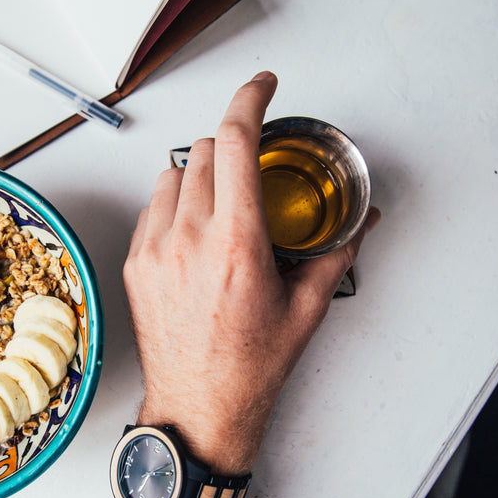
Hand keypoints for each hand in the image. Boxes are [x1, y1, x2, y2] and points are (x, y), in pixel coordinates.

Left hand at [122, 72, 379, 497]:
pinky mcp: (136, 265)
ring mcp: (155, 251)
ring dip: (200, 174)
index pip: (235, 142)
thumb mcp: (307, 309)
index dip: (251, 100)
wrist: (198, 410)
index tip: (263, 88)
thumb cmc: (249, 369)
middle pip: (203, 150)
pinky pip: (152, 207)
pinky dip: (175, 203)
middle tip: (252, 171)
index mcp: (236, 244)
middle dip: (232, 147)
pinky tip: (194, 233)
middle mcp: (189, 240)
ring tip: (221, 206)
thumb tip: (361, 221)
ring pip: (172, 174)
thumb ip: (336, 253)